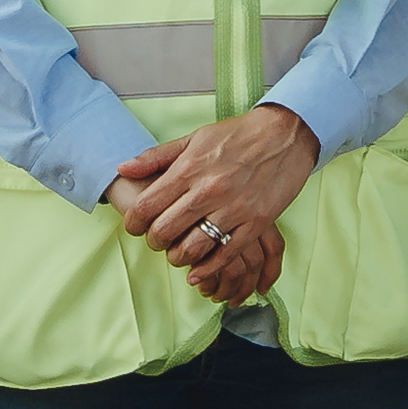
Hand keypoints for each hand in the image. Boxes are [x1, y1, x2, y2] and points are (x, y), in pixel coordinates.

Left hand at [108, 106, 317, 308]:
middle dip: (154, 242)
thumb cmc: (238, 136)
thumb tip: (123, 168)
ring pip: (193, 248)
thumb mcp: (194, 138)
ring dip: (178, 258)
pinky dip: (207, 270)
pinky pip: (226, 255)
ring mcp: (234, 208)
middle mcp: (209, 190)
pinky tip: (196, 274)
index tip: (134, 227)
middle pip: (165, 230)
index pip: (147, 205)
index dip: (133, 223)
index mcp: (190, 168)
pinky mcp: (256, 223)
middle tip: (156, 241)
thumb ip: (157, 156)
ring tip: (177, 254)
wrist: (285, 134)